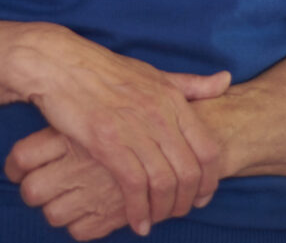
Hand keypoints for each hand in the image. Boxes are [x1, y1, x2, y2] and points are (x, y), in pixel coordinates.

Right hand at [10, 29, 228, 234]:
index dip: (210, 180)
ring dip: (163, 210)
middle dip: (187, 201)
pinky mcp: (107, 142)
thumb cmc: (106, 71)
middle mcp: (159, 114)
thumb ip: (190, 84)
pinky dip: (138, 210)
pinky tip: (136, 221)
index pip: (208, 150)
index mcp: (173, 99)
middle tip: (177, 212)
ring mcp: (134, 128)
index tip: (201, 195)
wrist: (59, 65)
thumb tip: (225, 81)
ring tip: (155, 218)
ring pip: (164, 183)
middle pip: (190, 172)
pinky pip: (134, 186)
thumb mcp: (154, 73)